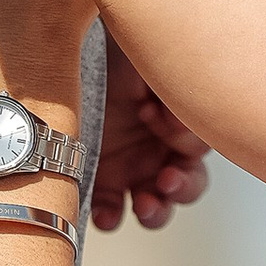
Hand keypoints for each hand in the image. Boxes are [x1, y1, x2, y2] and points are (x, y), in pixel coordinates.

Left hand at [92, 41, 211, 232]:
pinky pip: (111, 210)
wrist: (66, 50)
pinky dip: (110, 217)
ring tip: (146, 204)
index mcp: (177, 118)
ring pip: (157, 204)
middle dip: (183, 186)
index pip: (199, 141)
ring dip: (156, 210)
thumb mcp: (145, 55)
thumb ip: (168, 77)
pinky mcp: (100, 182)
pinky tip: (106, 215)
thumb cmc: (110, 48)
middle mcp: (160, 147)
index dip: (187, 138)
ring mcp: (131, 168)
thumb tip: (180, 105)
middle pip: (189, 182)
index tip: (163, 120)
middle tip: (168, 180)